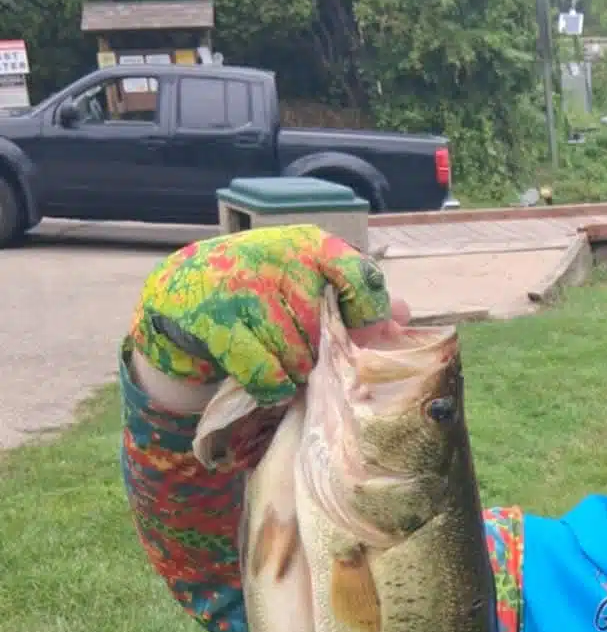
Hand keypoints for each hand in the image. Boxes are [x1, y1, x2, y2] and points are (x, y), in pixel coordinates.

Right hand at [128, 229, 398, 408]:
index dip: (367, 313)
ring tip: (273, 360)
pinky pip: (268, 374)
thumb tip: (404, 314)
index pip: (358, 275)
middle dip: (316, 354)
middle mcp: (276, 258)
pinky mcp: (215, 321)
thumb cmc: (255, 293)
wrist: (177, 295)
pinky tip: (261, 379)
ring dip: (291, 373)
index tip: (359, 332)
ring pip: (299, 357)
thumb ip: (353, 298)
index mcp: (306, 245)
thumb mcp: (302, 284)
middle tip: (294, 350)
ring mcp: (243, 288)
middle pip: (327, 333)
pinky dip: (269, 387)